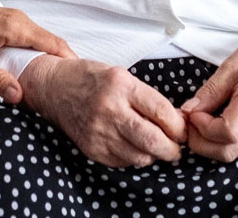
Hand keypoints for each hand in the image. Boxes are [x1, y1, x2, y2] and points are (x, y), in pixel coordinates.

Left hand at [0, 0, 74, 102]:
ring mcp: (12, 18)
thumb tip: (19, 96)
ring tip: (54, 79)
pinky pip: (29, 36)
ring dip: (48, 56)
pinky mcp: (4, 21)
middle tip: (69, 85)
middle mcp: (19, 19)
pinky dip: (35, 50)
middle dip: (61, 61)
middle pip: (50, 41)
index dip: (69, 59)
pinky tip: (31, 66)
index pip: (54, 43)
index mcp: (17, 27)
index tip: (80, 78)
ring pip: (39, 38)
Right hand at [18, 56, 187, 167]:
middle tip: (176, 148)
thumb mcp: (122, 76)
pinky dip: (134, 157)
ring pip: (140, 156)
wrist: (54, 88)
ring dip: (153, 155)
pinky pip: (123, 162)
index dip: (179, 126)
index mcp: (121, 85)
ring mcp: (98, 131)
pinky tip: (132, 145)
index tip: (183, 130)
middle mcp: (109, 109)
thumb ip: (147, 98)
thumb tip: (177, 121)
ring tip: (154, 146)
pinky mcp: (91, 148)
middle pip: (153, 140)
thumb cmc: (90, 79)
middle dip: (172, 149)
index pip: (161, 112)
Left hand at [179, 35, 237, 161]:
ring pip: (229, 154)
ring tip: (197, 119)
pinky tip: (208, 123)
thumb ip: (211, 89)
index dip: (204, 127)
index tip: (193, 111)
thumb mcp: (233, 63)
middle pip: (227, 151)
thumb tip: (188, 111)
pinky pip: (234, 148)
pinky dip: (215, 142)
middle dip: (200, 141)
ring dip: (206, 143)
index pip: (228, 132)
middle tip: (189, 119)